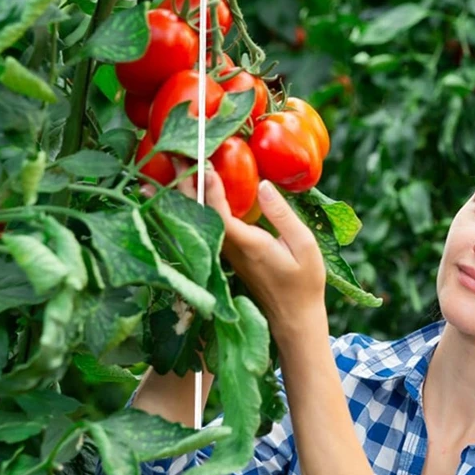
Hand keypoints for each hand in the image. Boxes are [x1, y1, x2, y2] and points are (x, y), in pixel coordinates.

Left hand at [170, 158, 326, 337]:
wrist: (294, 318)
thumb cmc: (304, 282)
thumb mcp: (303, 245)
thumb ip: (282, 215)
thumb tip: (264, 185)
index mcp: (249, 245)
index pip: (220, 213)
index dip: (210, 188)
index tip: (204, 162)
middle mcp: (230, 250)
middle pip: (200, 213)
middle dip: (187, 184)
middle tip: (175, 155)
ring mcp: (225, 254)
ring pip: (199, 219)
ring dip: (185, 194)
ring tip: (170, 169)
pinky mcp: (227, 256)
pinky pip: (206, 226)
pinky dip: (195, 207)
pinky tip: (185, 195)